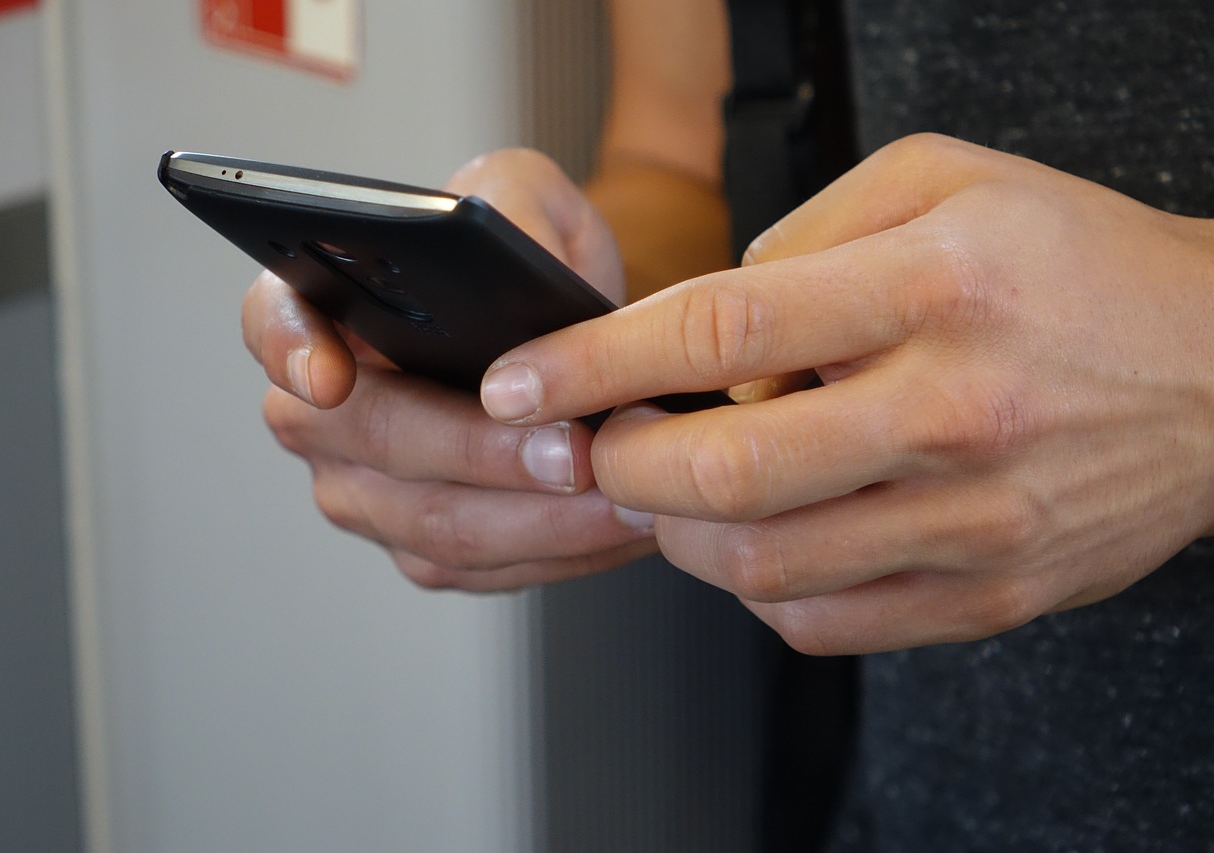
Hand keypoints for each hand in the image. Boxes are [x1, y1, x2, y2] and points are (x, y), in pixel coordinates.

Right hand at [243, 148, 657, 589]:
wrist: (566, 334)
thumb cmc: (525, 258)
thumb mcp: (526, 195)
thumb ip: (513, 204)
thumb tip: (514, 251)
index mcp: (319, 309)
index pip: (275, 325)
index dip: (293, 352)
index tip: (330, 377)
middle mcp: (323, 412)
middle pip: (376, 442)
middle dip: (481, 453)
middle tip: (573, 449)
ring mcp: (365, 491)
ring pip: (435, 525)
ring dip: (538, 518)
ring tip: (623, 492)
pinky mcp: (422, 547)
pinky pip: (482, 568)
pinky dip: (559, 551)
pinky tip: (618, 525)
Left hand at [479, 134, 1213, 650]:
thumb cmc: (1077, 270)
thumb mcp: (949, 182)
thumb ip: (811, 234)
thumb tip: (711, 320)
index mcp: (934, 289)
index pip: (719, 332)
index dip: (594, 363)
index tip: (522, 382)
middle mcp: (952, 411)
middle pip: (726, 473)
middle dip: (619, 466)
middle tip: (590, 445)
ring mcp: (973, 518)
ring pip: (761, 566)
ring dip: (673, 533)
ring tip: (664, 486)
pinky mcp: (988, 592)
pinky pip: (823, 620)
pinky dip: (751, 587)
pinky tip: (751, 536)